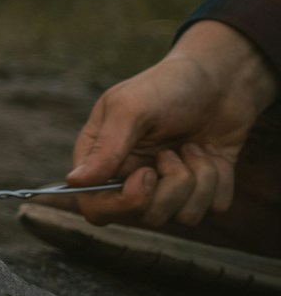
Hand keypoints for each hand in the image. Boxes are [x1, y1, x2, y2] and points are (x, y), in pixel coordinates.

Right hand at [68, 21, 277, 227]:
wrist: (221, 77)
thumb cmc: (168, 86)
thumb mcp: (131, 109)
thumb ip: (105, 147)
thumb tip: (74, 181)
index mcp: (103, 159)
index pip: (96, 207)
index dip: (121, 204)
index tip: (147, 176)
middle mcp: (133, 177)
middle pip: (144, 217)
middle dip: (170, 188)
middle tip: (174, 152)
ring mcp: (169, 185)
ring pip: (183, 216)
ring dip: (200, 179)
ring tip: (195, 147)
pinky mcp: (203, 188)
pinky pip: (214, 207)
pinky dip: (220, 179)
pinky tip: (212, 152)